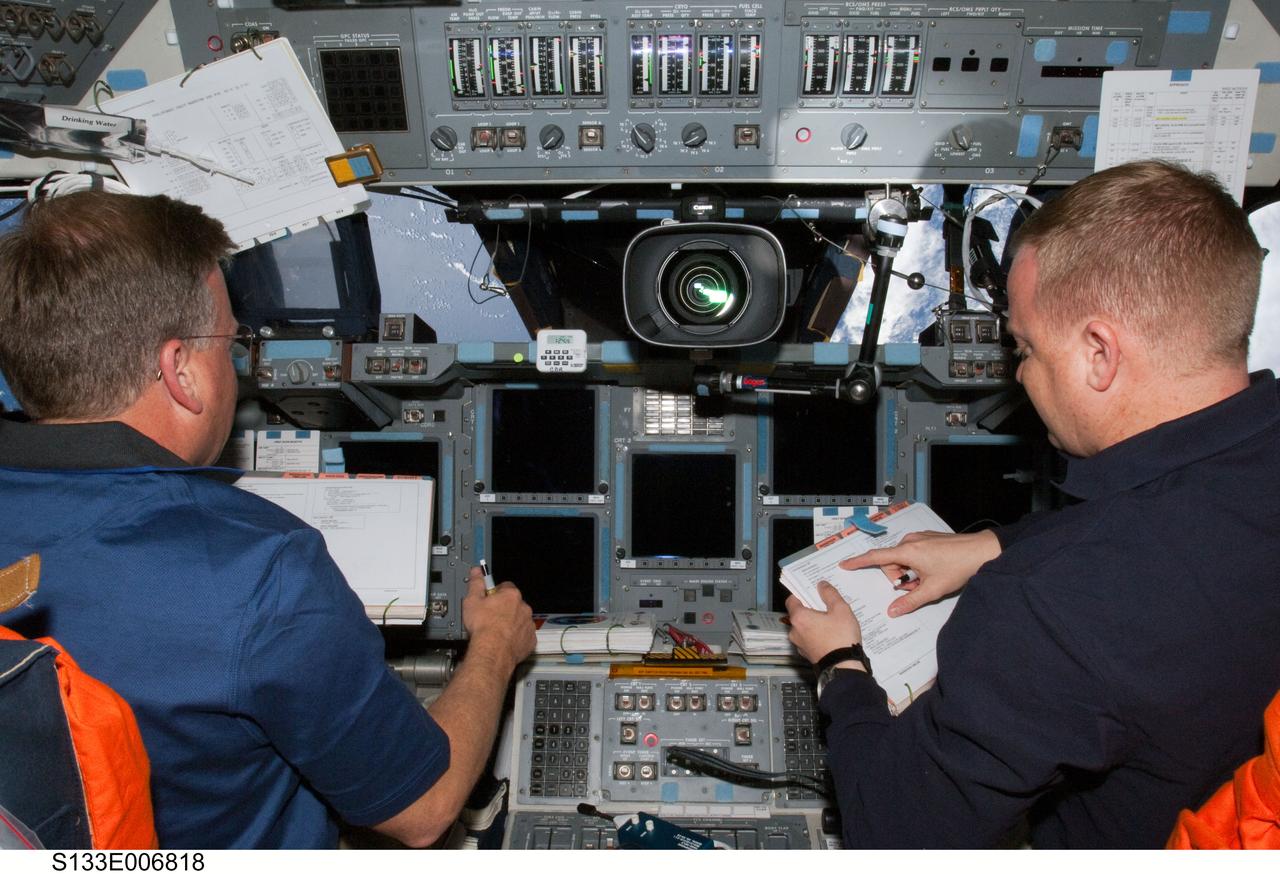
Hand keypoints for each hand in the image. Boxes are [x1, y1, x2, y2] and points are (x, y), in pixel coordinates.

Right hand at [461, 566, 534, 670]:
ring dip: (511, 623)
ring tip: (496, 630)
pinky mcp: (530, 640)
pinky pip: (524, 635)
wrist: (492, 651)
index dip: (495, 593)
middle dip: (504, 608)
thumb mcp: (472, 601)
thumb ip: (476, 584)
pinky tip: (505, 640)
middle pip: (514, 604)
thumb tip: (477, 573)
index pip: (505, 587)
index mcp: (511, 596)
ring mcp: (528, 624)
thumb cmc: (483, 628)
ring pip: (520, 620)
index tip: (489, 598)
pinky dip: (516, 637)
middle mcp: (523, 608)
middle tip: (490, 616)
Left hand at [785, 581, 861, 665]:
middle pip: (798, 614)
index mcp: (799, 618)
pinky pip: (809, 639)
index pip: (791, 600)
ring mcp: (799, 645)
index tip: (811, 591)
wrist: (843, 667)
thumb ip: (830, 594)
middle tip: (825, 605)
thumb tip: (822, 585)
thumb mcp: (841, 610)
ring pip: (804, 628)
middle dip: (811, 609)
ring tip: (831, 621)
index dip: (801, 594)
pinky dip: (816, 635)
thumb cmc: (841, 638)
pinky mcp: (807, 654)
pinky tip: (831, 635)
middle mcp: (794, 631)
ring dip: (814, 623)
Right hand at [838, 529, 1000, 616]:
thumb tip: (893, 611)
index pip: (876, 557)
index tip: (845, 565)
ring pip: (903, 559)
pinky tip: (933, 571)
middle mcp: (910, 541)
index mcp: (907, 551)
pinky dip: (917, 565)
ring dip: (910, 573)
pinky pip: (913, 553)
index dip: (859, 562)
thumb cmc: (958, 567)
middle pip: (891, 563)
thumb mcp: (933, 590)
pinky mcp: (928, 538)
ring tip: (928, 580)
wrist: (982, 551)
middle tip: (917, 587)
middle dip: (899, 578)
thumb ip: (910, 601)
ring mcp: (920, 538)